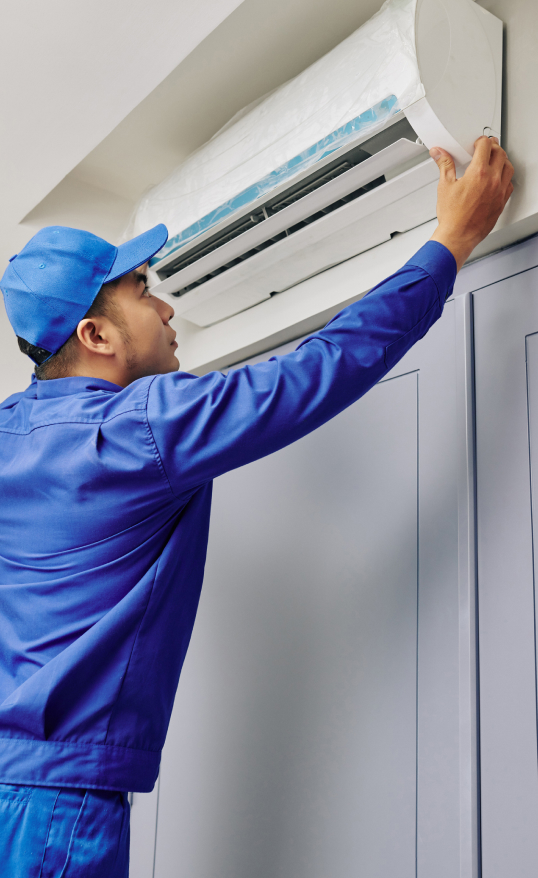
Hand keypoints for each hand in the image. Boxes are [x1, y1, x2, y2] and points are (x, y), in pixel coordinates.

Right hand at [429, 136, 513, 270]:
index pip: (485, 146)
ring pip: (508, 167)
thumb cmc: (452, 217)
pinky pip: (510, 184)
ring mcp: (499, 192)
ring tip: (495, 160)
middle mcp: (492, 180)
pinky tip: (499, 179)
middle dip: (493, 147)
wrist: (458, 236)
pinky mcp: (501, 202)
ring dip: (503, 160)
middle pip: (500, 153)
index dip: (481, 141)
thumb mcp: (445, 186)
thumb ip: (444, 165)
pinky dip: (506, 178)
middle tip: (487, 148)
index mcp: (478, 173)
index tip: (477, 143)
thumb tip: (439, 154)